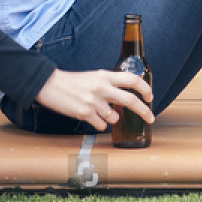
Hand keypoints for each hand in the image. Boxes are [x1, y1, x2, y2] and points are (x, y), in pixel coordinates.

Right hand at [34, 67, 154, 131]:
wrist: (50, 85)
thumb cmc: (73, 82)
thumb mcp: (94, 77)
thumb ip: (109, 83)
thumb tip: (125, 95)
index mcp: (105, 76)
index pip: (131, 79)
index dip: (145, 88)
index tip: (150, 97)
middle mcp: (102, 88)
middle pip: (131, 100)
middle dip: (144, 111)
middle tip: (150, 118)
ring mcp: (94, 102)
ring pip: (115, 117)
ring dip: (111, 118)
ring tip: (98, 111)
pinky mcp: (85, 113)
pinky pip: (101, 125)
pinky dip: (98, 124)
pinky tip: (89, 116)